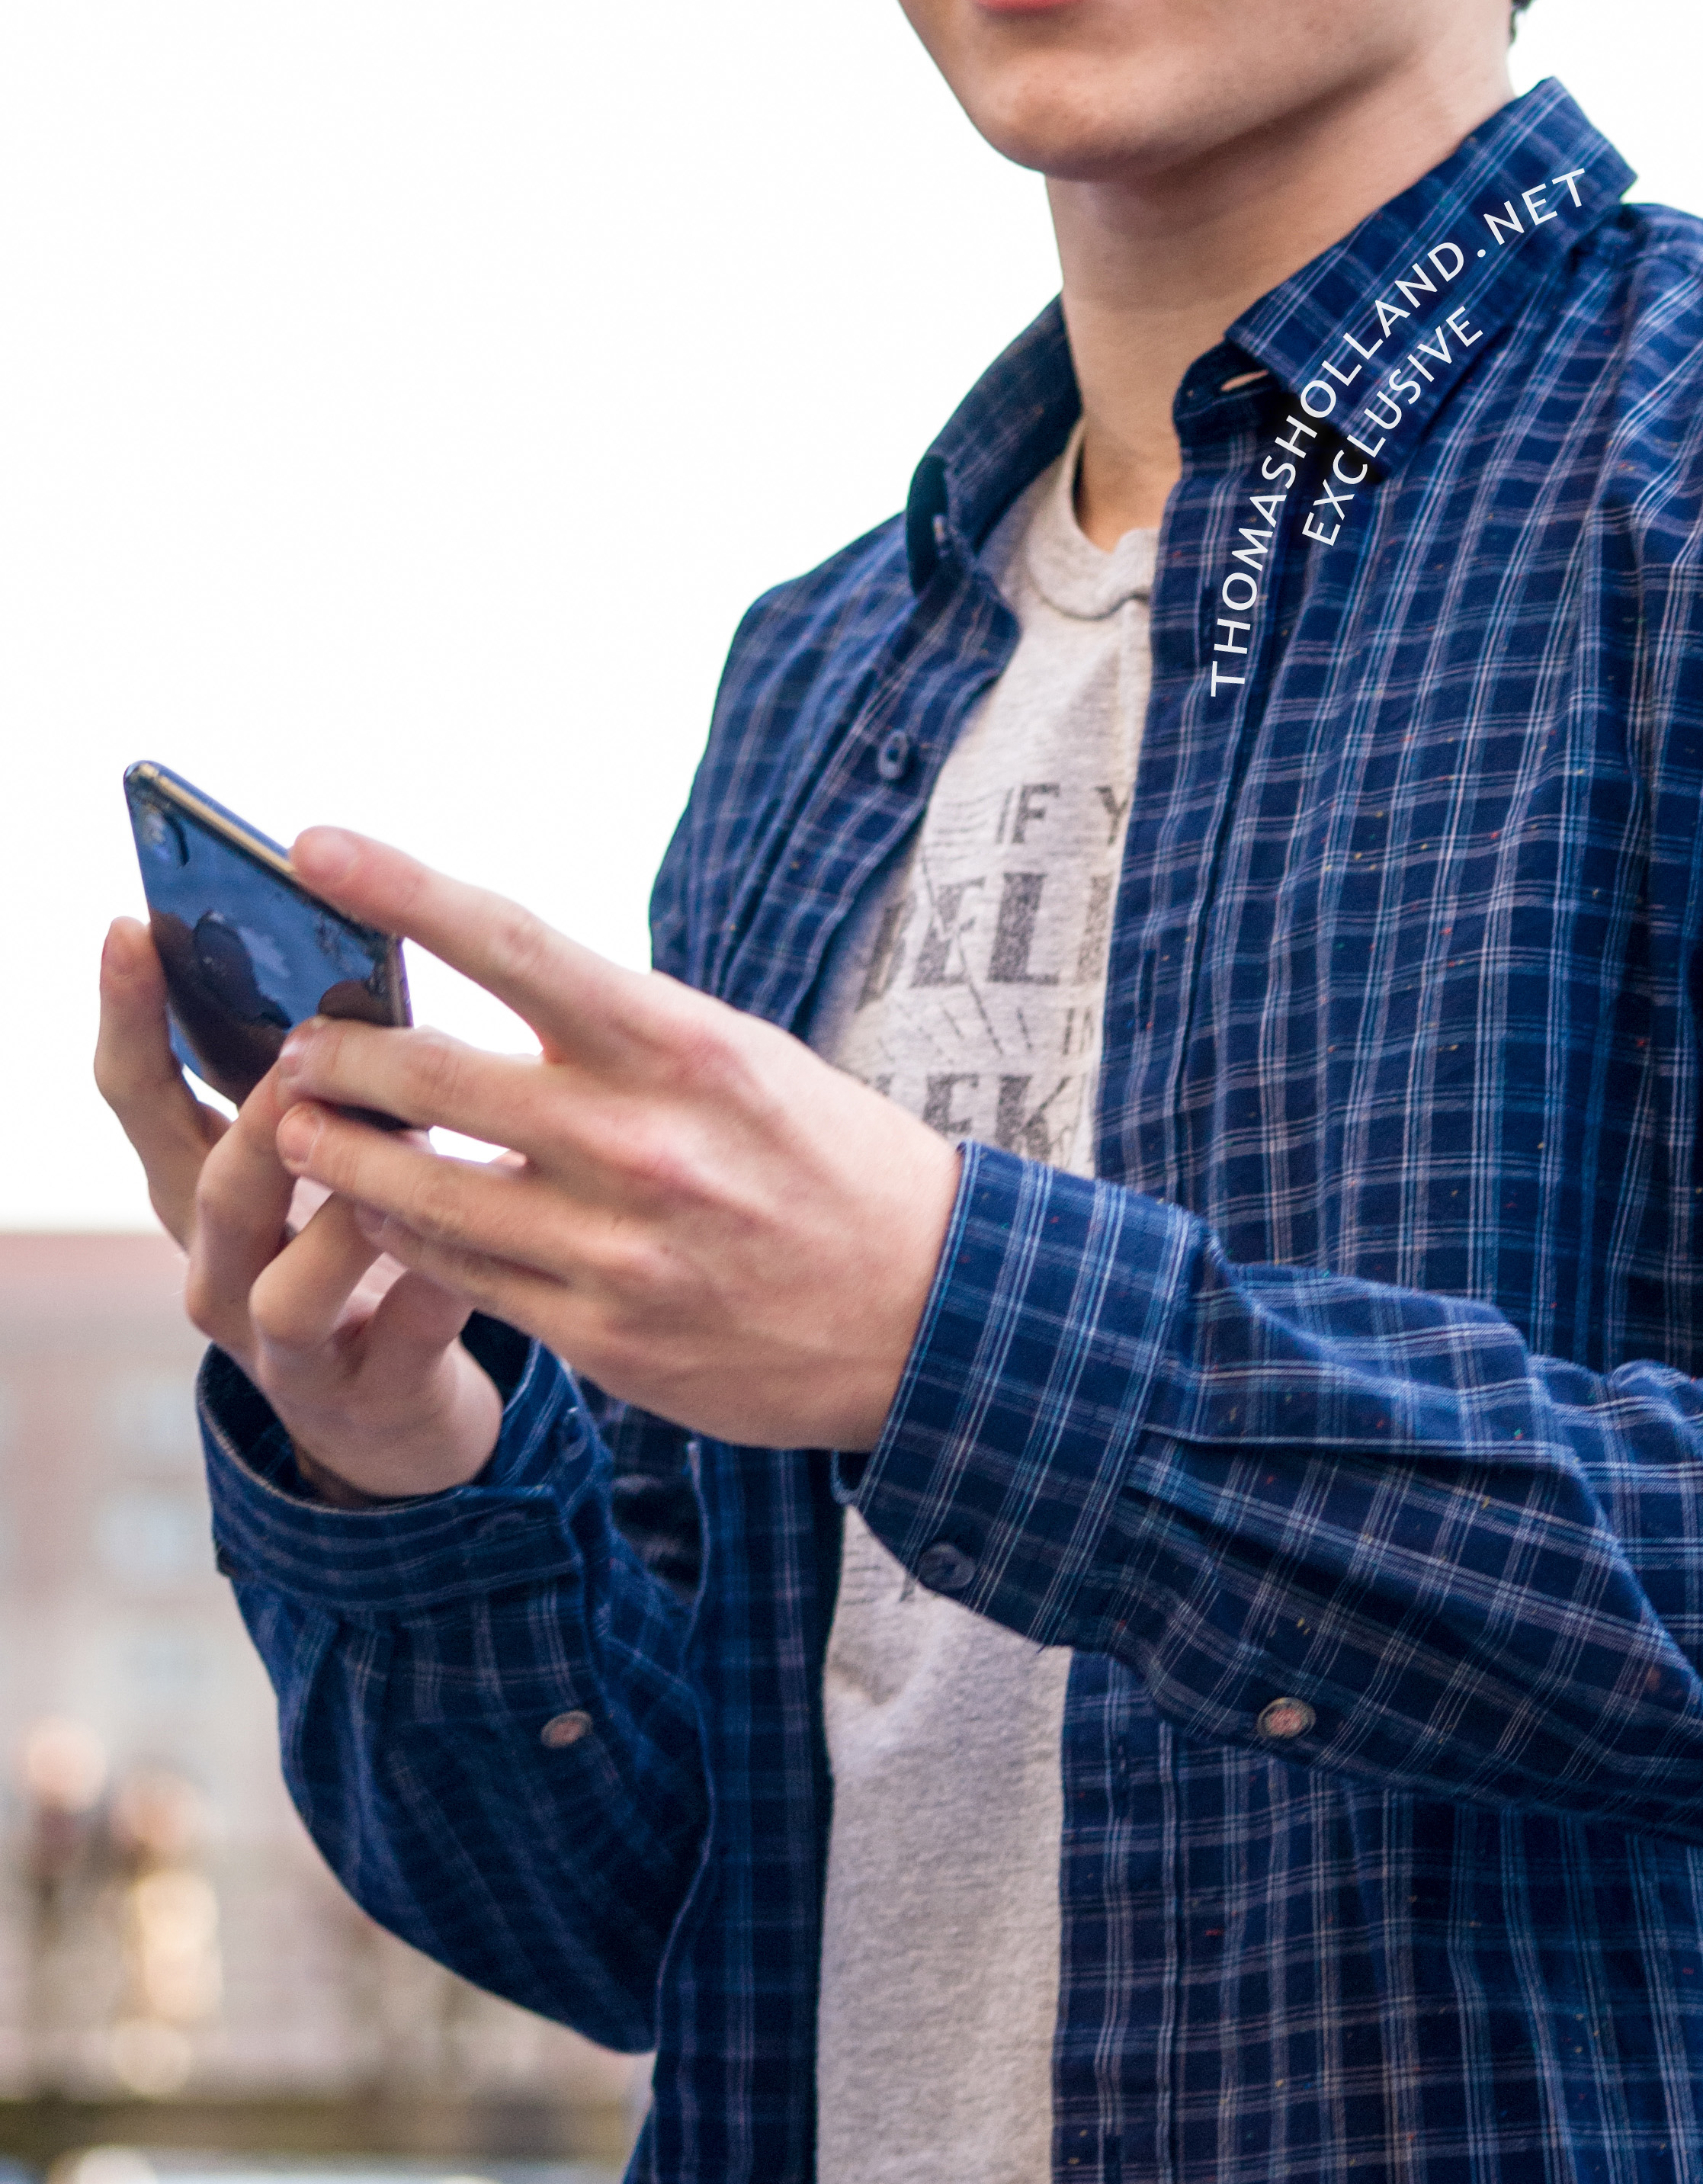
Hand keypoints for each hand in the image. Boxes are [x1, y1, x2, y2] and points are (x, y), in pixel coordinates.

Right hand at [95, 919, 503, 1501]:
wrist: (392, 1413)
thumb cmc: (353, 1244)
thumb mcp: (305, 1160)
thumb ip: (312, 1076)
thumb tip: (342, 951)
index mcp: (197, 1191)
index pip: (140, 1097)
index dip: (130, 1016)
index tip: (132, 928)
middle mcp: (219, 1271)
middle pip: (210, 1191)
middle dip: (259, 1121)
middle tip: (309, 1057)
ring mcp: (285, 1349)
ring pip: (288, 1288)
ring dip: (349, 1209)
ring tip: (416, 1138)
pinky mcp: (371, 1396)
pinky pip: (406, 1337)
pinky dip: (441, 1285)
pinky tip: (484, 1238)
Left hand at [259, 828, 962, 1453]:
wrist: (929, 1310)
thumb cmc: (825, 1159)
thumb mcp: (741, 1058)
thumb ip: (618, 1032)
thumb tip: (492, 987)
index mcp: (683, 1044)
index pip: (513, 941)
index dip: (400, 888)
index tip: (313, 847)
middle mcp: (643, 1140)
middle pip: (434, 1071)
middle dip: (335, 1052)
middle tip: (293, 1039)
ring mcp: (617, 1247)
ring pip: (421, 1190)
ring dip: (339, 1153)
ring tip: (300, 1127)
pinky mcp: (603, 1336)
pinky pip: (462, 1277)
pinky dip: (402, 1237)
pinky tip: (378, 1214)